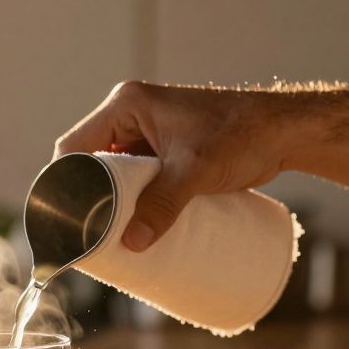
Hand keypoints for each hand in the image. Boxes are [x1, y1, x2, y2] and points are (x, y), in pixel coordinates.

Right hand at [55, 81, 300, 251]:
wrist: (284, 131)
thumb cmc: (242, 136)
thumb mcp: (196, 171)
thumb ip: (163, 204)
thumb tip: (132, 244)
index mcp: (127, 105)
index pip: (74, 146)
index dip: (64, 181)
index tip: (66, 217)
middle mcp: (131, 115)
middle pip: (89, 162)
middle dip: (87, 197)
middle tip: (88, 233)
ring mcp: (147, 133)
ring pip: (112, 173)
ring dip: (109, 202)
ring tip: (106, 236)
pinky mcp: (164, 151)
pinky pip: (135, 178)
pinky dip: (130, 200)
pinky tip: (129, 225)